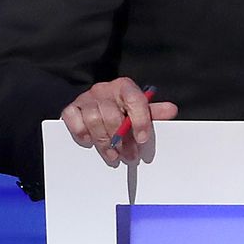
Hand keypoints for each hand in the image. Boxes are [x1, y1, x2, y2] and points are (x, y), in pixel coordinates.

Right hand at [61, 78, 178, 166]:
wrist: (97, 103)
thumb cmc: (122, 108)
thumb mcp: (140, 109)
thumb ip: (154, 112)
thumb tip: (171, 110)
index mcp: (125, 87)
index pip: (134, 101)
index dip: (140, 121)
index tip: (143, 140)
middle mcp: (104, 89)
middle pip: (112, 115)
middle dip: (121, 139)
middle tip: (129, 156)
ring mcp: (86, 98)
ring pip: (93, 119)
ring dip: (104, 141)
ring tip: (113, 155)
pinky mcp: (71, 107)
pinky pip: (73, 119)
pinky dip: (81, 132)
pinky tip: (90, 141)